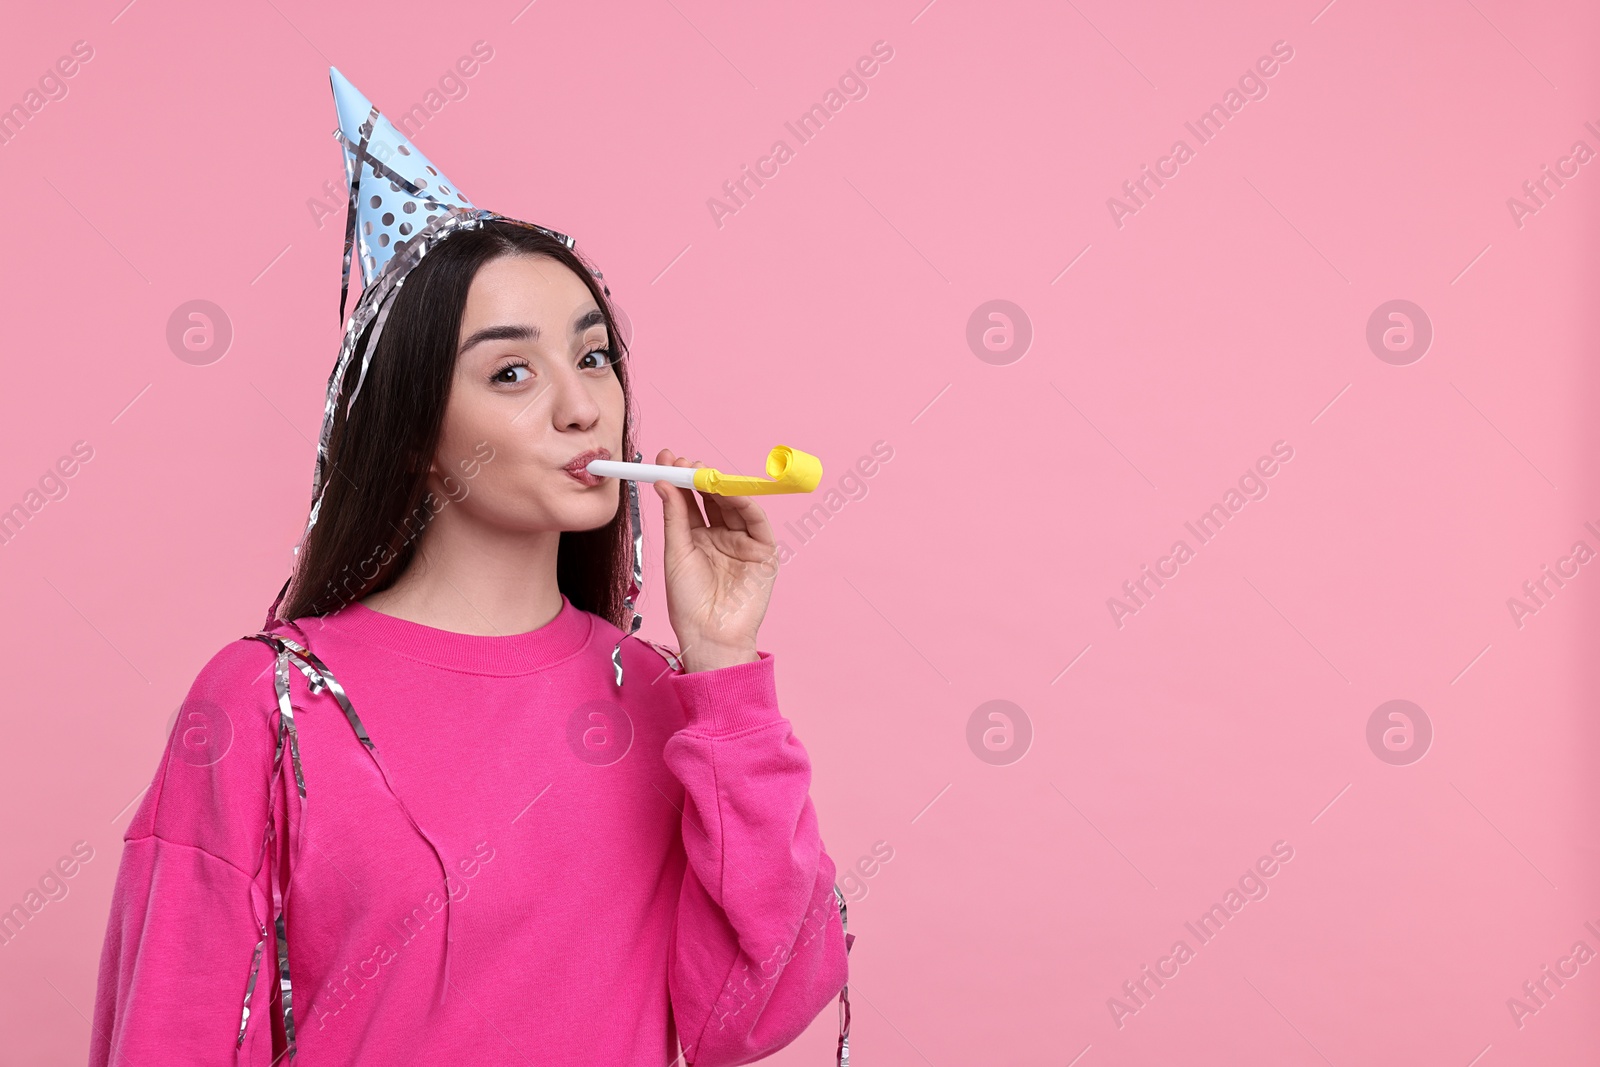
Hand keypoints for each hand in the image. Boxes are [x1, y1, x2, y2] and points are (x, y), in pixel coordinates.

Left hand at [652, 448, 777, 671]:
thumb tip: (665, 482)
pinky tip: (727, 489)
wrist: (709, 636)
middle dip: (698, 476)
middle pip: (712, 498)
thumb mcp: (676, 553)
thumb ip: (675, 517)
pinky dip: (744, 502)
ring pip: (733, 505)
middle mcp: (721, 536)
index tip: (664, 458)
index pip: (689, 500)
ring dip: (719, 485)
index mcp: (696, 538)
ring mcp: (742, 542)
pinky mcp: (763, 551)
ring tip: (701, 471)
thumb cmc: (688, 603)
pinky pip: (756, 521)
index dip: (679, 479)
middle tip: (683, 461)